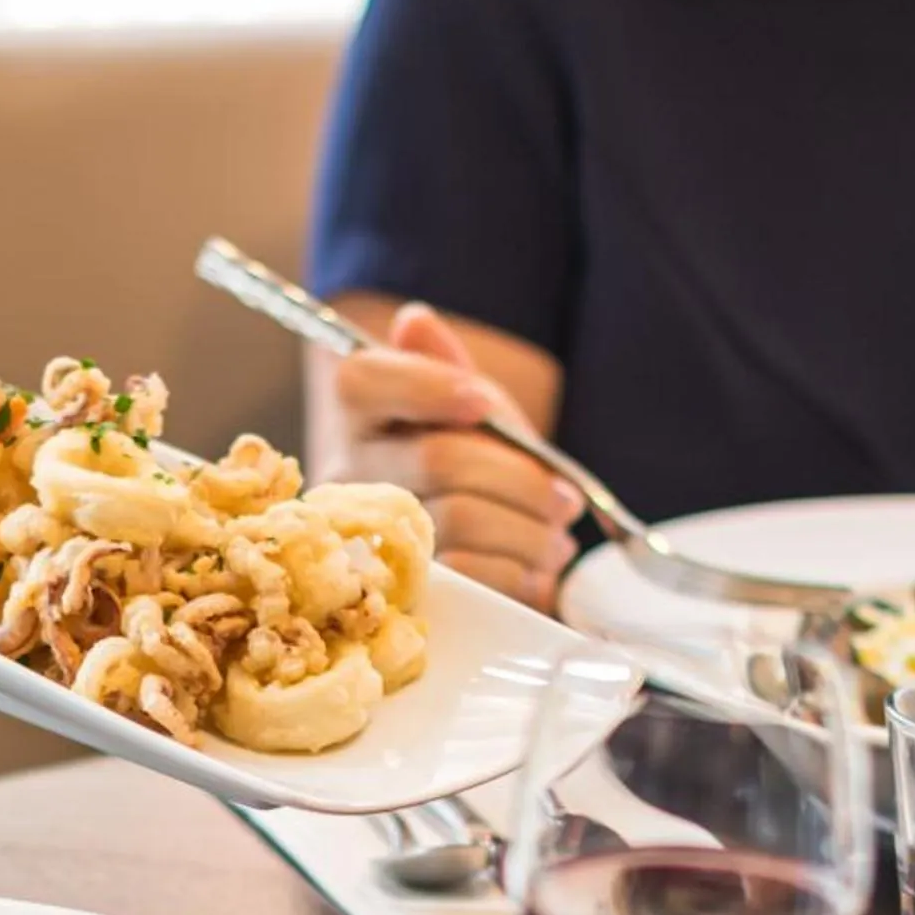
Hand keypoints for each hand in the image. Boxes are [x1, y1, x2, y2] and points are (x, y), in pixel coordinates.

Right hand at [333, 305, 584, 613]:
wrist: (470, 560)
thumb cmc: (472, 472)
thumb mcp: (468, 412)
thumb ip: (446, 367)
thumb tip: (415, 320)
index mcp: (360, 414)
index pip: (366, 380)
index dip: (428, 387)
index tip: (483, 403)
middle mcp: (349, 473)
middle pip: (440, 458)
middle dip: (522, 480)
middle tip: (565, 501)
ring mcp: (368, 538)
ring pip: (462, 519)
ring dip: (531, 532)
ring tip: (555, 540)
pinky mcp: (398, 594)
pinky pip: (469, 574)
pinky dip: (518, 573)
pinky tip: (533, 572)